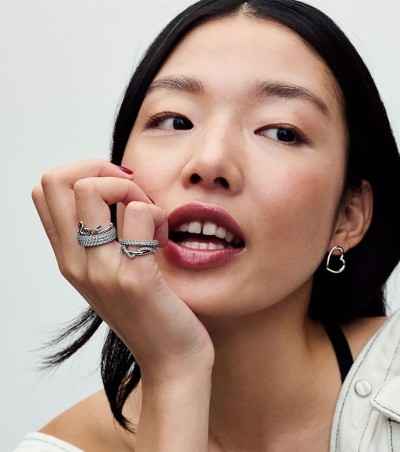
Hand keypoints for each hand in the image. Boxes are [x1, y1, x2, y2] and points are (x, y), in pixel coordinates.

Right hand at [31, 159, 213, 384]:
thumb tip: (117, 185)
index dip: (83, 173)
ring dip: (132, 190)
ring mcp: (100, 271)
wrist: (172, 361)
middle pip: (57, 179)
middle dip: (102, 169)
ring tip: (151, 220)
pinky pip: (140, 214)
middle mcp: (75, 263)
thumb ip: (105, 236)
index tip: (118, 191)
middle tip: (134, 195)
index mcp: (69, 258)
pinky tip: (164, 240)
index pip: (45, 190)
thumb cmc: (151, 311)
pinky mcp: (134, 278)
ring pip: (92, 189)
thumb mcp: (115, 272)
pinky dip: (158, 215)